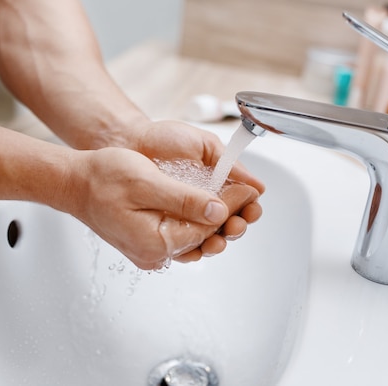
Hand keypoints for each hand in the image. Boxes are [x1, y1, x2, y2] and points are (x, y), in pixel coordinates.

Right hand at [63, 147, 259, 269]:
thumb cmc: (103, 178)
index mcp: (155, 242)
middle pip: (204, 237)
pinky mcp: (147, 243)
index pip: (207, 226)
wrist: (74, 183)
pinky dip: (197, 223)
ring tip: (237, 203)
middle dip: (230, 215)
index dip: (232, 205)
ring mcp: (150, 251)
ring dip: (216, 221)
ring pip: (194, 238)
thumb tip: (218, 210)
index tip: (250, 188)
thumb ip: (184, 199)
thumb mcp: (147, 182)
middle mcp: (154, 254)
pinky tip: (209, 209)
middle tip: (250, 196)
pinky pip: (180, 236)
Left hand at [129, 120, 265, 260]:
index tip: (251, 209)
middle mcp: (206, 202)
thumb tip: (257, 185)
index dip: (250, 209)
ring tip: (217, 241)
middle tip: (235, 226)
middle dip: (236, 228)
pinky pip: (183, 244)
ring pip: (209, 237)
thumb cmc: (165, 139)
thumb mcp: (203, 145)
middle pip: (230, 224)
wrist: (130, 142)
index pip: (243, 202)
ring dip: (218, 242)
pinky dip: (193, 249)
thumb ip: (229, 164)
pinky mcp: (168, 227)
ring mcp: (187, 216)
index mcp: (220, 183)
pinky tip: (197, 248)